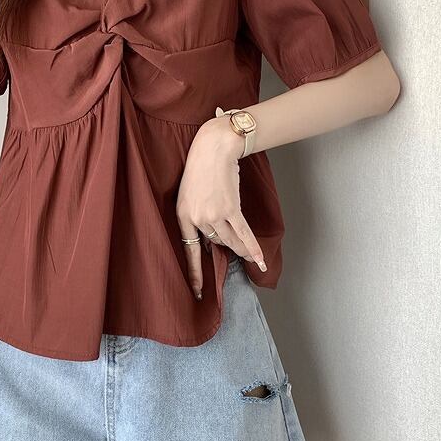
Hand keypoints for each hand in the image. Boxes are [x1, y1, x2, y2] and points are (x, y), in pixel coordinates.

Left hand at [176, 115, 266, 299]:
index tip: (198, 292)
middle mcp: (197, 218)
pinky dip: (252, 247)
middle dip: (227, 249)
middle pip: (216, 243)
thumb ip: (196, 215)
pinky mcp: (231, 209)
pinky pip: (243, 233)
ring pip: (230, 241)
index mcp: (182, 215)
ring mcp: (214, 214)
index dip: (195, 273)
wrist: (213, 149)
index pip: (189, 251)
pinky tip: (258, 260)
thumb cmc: (201, 169)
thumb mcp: (188, 193)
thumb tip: (210, 235)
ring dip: (241, 250)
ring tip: (250, 258)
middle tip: (236, 255)